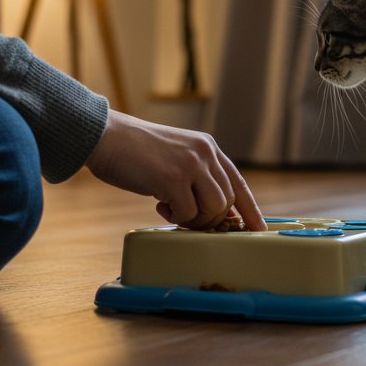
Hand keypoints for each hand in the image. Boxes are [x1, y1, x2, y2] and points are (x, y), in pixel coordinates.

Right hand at [84, 110, 265, 230]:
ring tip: (172, 209)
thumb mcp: (176, 156)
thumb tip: (215, 212)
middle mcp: (204, 153)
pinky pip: (188, 214)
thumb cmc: (135, 153)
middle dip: (210, 219)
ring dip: (194, 219)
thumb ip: (196, 176)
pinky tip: (159, 204)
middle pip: (227, 201)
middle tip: (186, 217)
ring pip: (214, 210)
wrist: (106, 137)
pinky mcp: (173, 179)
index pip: (238, 182)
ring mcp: (191, 165)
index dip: (250, 209)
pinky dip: (175, 218)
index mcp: (208, 147)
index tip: (259, 229)